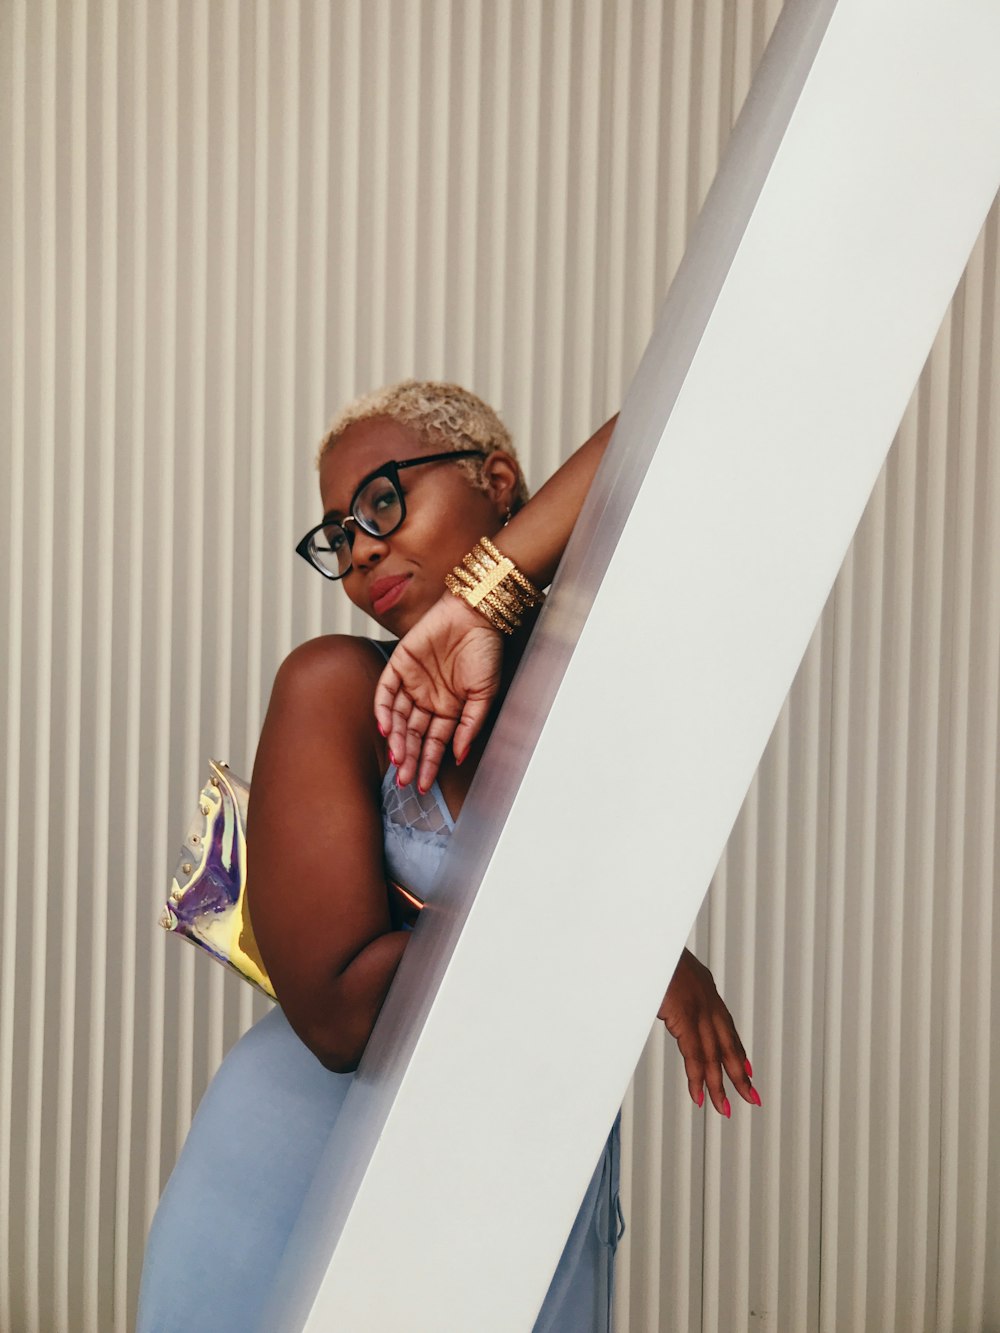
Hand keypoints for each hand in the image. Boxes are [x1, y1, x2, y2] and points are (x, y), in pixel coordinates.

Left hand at [373, 594, 503, 790]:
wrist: (476, 615)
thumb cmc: (485, 652)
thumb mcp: (485, 695)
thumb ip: (470, 725)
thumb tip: (458, 755)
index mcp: (449, 709)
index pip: (433, 743)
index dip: (427, 764)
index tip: (422, 785)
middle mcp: (428, 699)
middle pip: (412, 735)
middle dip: (408, 759)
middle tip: (403, 780)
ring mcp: (412, 683)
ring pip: (397, 718)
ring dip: (395, 739)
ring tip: (396, 758)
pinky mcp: (399, 664)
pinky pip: (385, 691)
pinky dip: (383, 708)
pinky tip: (385, 727)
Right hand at [658, 949, 759, 1116]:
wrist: (646, 937)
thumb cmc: (650, 950)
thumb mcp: (664, 970)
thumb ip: (670, 988)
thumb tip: (664, 998)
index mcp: (704, 986)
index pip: (726, 1025)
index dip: (736, 1049)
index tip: (747, 1068)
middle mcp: (707, 998)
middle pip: (728, 1043)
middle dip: (740, 1073)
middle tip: (751, 1096)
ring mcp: (697, 1008)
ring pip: (713, 1055)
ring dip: (720, 1084)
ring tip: (725, 1109)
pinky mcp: (683, 1016)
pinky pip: (694, 1054)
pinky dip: (697, 1078)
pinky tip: (701, 1096)